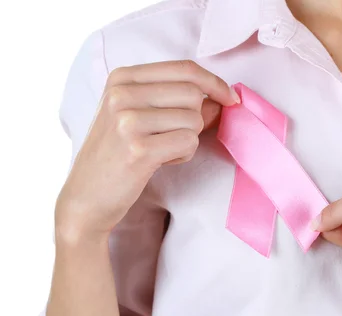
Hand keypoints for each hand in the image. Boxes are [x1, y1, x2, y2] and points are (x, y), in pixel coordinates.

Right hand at [55, 60, 239, 241]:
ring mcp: (128, 120)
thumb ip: (178, 103)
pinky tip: (163, 161)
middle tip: (176, 137)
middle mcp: (122, 93)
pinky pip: (188, 142)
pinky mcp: (138, 149)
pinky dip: (184, 154)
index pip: (185, 68)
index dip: (215, 83)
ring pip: (193, 120)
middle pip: (193, 94)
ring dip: (188, 140)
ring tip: (163, 150)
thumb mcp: (139, 117)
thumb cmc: (118, 155)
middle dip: (197, 119)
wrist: (86, 196)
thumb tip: (222, 100)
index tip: (230, 99)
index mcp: (122, 78)